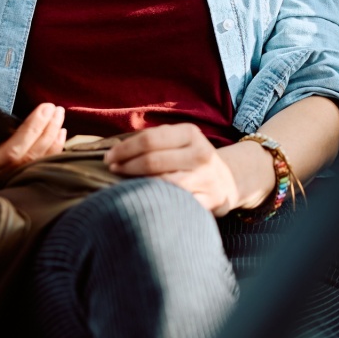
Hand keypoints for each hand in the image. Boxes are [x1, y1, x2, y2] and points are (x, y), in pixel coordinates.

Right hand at [0, 87, 64, 184]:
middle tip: (54, 107)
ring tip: (59, 116)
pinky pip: (39, 167)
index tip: (45, 106)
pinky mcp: (13, 183)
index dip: (32, 128)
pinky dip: (53, 150)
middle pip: (29, 154)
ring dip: (51, 137)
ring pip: (36, 161)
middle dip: (45, 129)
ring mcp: (6, 183)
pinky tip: (60, 134)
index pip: (13, 149)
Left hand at [104, 124, 275, 216]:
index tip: (109, 157)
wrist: (229, 179)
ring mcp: (205, 179)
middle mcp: (200, 154)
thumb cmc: (192, 158)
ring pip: (163, 183)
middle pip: (153, 161)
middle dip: (126, 167)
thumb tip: (115, 150)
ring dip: (136, 186)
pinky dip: (156, 203)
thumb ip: (155, 141)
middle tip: (112, 170)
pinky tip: (144, 202)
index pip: (150, 140)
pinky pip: (176, 203)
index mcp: (191, 133)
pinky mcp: (209, 201)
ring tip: (122, 186)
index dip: (125, 149)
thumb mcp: (182, 140)